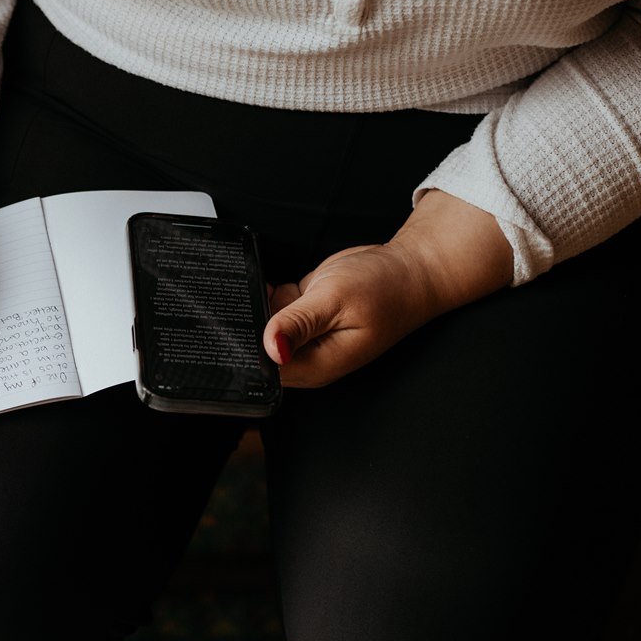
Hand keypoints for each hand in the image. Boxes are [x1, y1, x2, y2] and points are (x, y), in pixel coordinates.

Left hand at [261, 189, 512, 388]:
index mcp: (318, 364)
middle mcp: (310, 356)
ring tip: (247, 289)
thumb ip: (299, 323)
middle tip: (236, 301)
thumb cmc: (385, 287)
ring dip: (254, 311)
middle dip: (246, 330)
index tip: (229, 327)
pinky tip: (262, 283)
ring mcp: (307, 337)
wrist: (410, 269)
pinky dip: (266, 298)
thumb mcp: (336, 300)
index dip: (243, 351)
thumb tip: (271, 348)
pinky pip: (274, 311)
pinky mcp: (307, 316)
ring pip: (263, 330)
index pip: (266, 371)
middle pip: (259, 353)